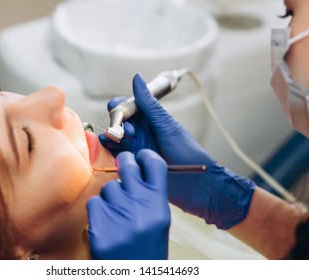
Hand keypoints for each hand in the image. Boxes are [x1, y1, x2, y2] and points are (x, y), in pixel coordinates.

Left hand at [87, 149, 169, 259]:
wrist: (134, 275)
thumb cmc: (148, 247)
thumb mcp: (159, 219)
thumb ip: (150, 194)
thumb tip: (136, 167)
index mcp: (159, 204)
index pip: (155, 164)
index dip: (146, 156)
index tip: (140, 157)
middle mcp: (140, 205)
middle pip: (126, 165)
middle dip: (123, 163)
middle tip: (122, 167)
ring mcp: (118, 214)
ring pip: (108, 187)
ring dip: (111, 196)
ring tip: (117, 215)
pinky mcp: (99, 225)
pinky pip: (94, 202)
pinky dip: (98, 210)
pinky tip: (106, 223)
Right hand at [99, 73, 254, 229]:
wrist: (196, 183)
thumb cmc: (186, 151)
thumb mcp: (165, 126)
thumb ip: (148, 104)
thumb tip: (137, 77)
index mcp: (149, 118)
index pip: (127, 107)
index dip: (120, 107)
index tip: (118, 109)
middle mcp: (141, 131)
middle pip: (118, 122)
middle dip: (117, 124)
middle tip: (128, 132)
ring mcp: (136, 148)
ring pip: (115, 139)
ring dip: (113, 137)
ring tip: (120, 140)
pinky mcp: (133, 164)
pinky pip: (117, 155)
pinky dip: (112, 151)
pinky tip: (113, 150)